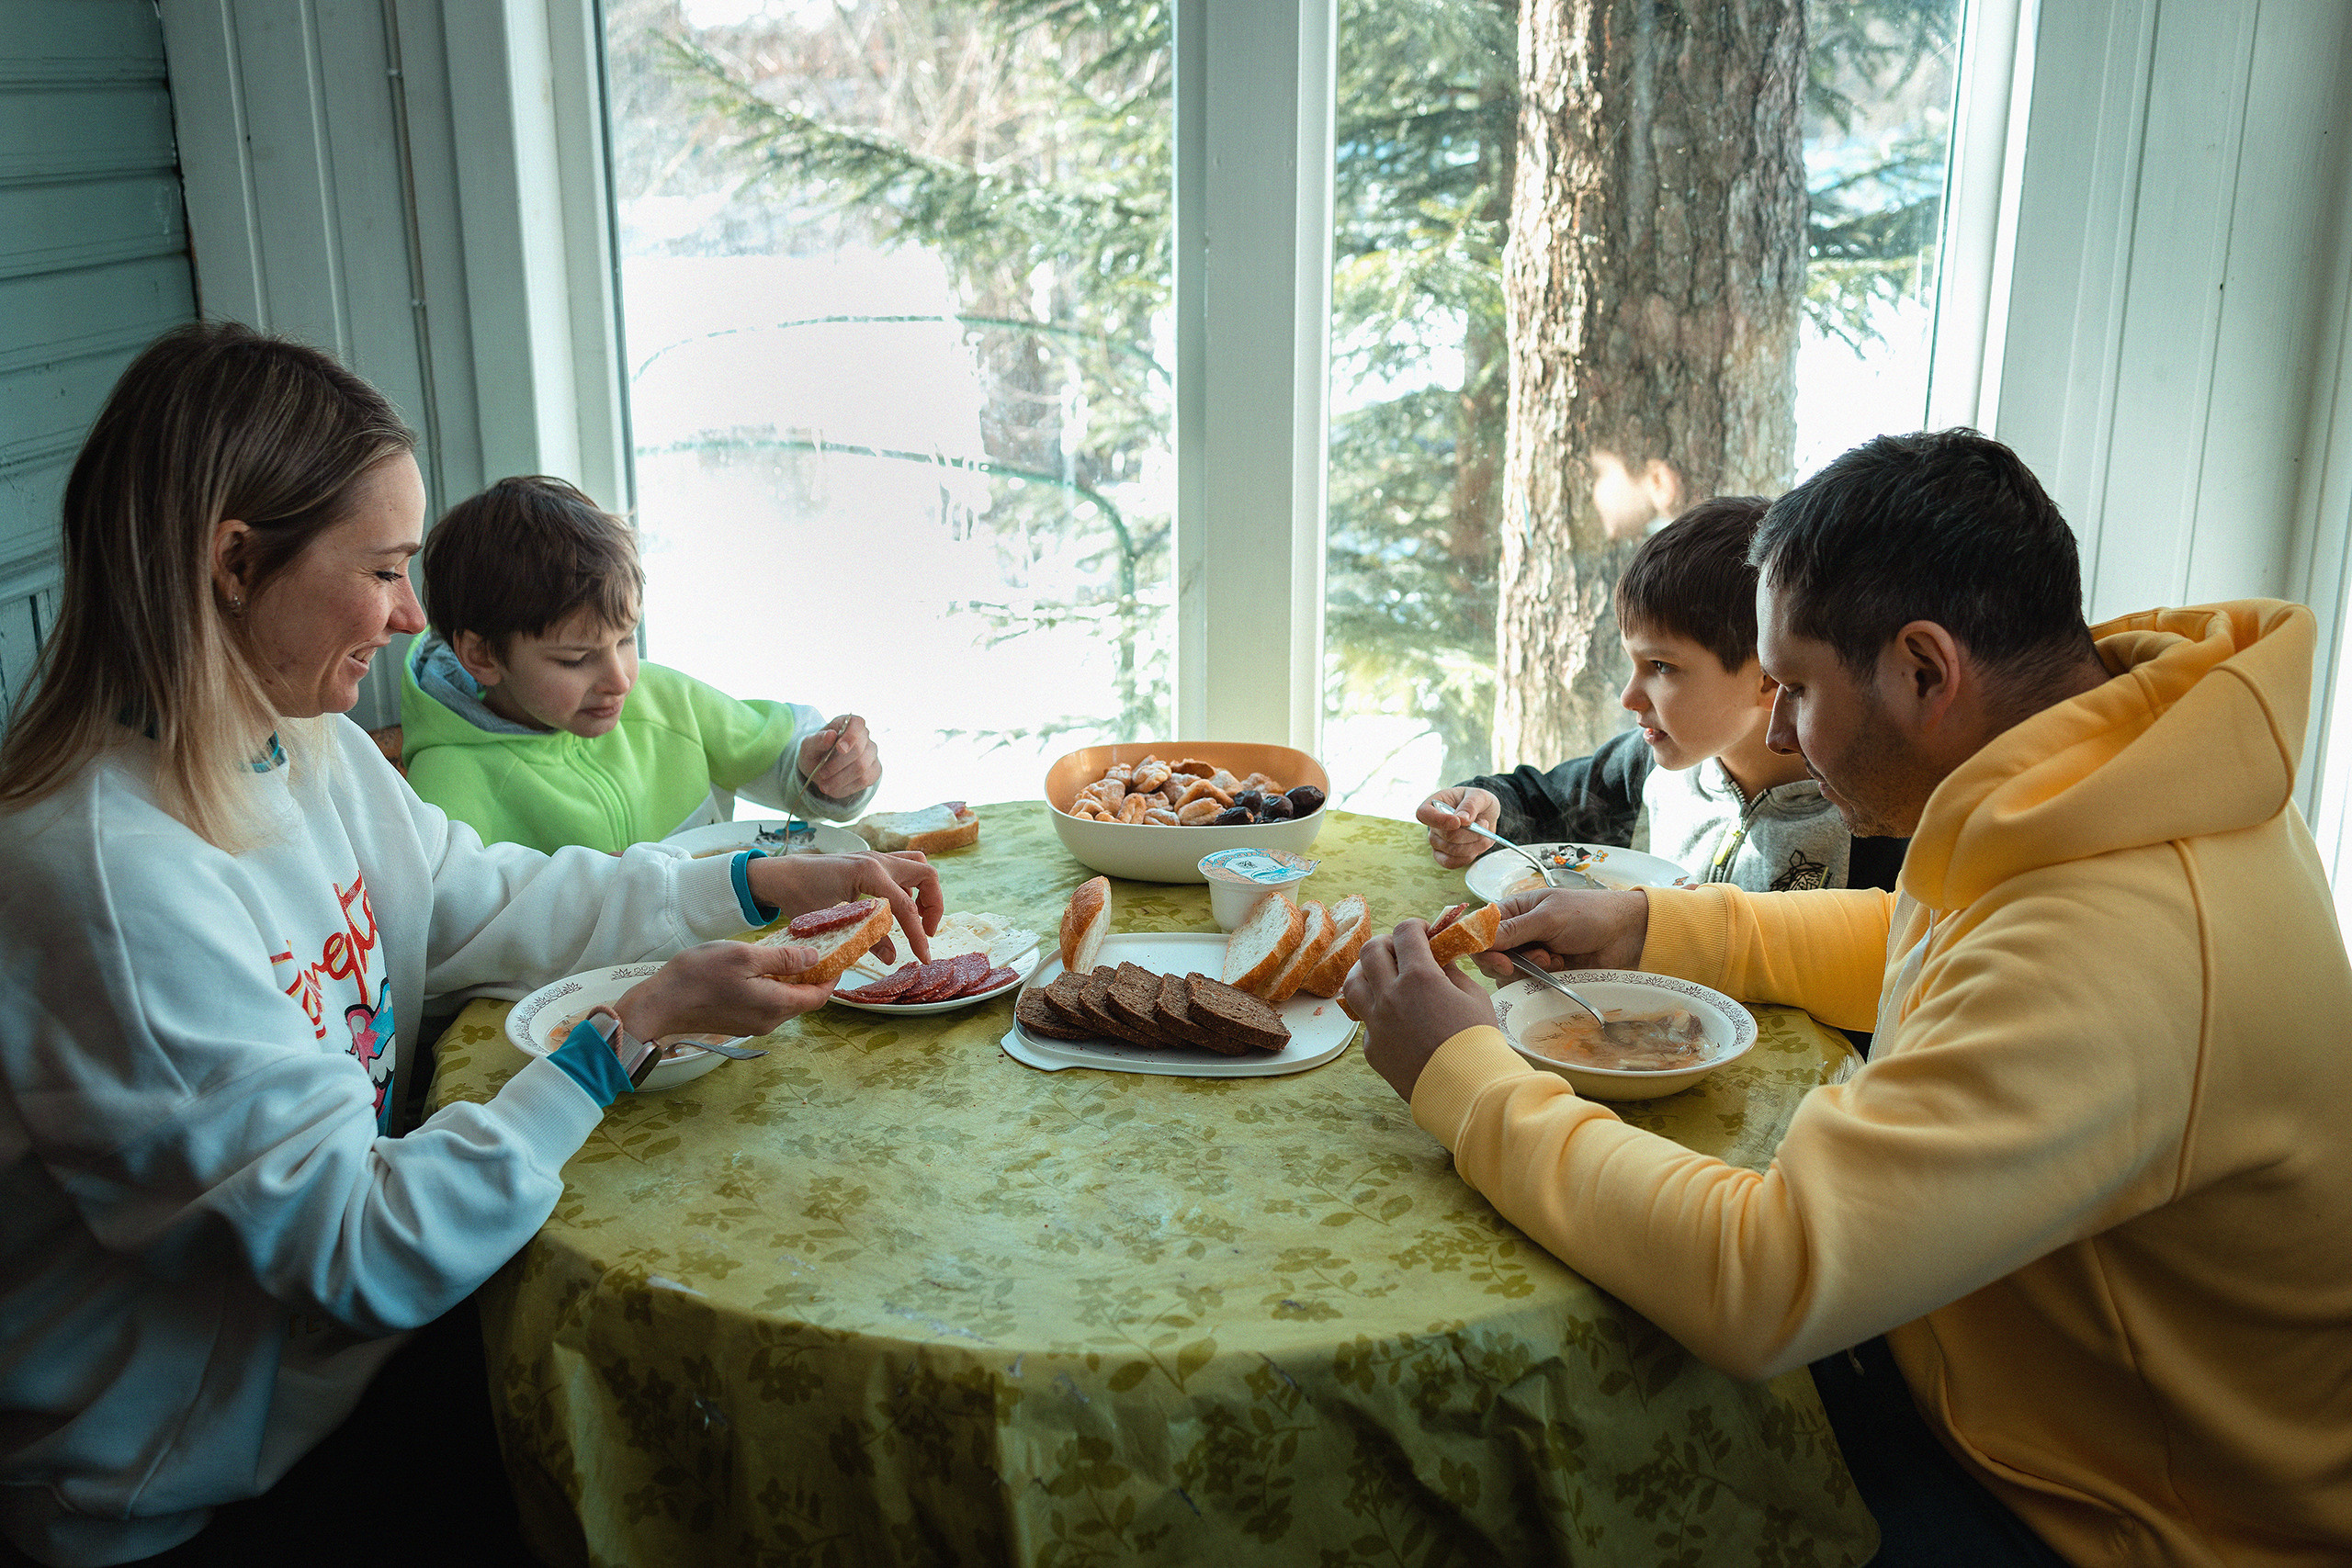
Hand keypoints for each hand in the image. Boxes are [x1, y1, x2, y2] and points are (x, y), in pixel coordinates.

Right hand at [615, 940, 834, 1041]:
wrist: (658, 1005)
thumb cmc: (698, 976)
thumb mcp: (745, 956)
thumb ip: (784, 958)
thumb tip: (816, 959)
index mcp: (775, 1006)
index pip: (818, 996)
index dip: (832, 976)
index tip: (838, 955)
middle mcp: (769, 1021)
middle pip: (803, 1001)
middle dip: (814, 977)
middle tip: (815, 950)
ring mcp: (752, 1025)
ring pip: (784, 1003)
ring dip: (792, 981)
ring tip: (788, 954)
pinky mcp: (738, 1023)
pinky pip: (767, 1005)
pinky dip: (774, 987)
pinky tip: (763, 968)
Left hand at [745, 850, 941, 962]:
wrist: (781, 875)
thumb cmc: (801, 895)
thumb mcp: (834, 923)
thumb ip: (866, 938)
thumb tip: (891, 958)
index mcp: (869, 873)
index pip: (907, 906)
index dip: (918, 935)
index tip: (924, 957)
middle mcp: (877, 860)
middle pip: (926, 875)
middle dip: (933, 905)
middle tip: (925, 931)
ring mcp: (875, 858)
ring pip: (917, 866)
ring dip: (923, 891)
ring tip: (914, 917)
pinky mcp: (870, 862)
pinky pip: (902, 869)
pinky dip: (908, 886)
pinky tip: (893, 908)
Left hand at [798, 715, 880, 800]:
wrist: (821, 769)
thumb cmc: (815, 753)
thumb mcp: (808, 746)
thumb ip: (817, 740)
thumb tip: (830, 735)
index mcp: (847, 723)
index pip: (857, 724)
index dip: (851, 736)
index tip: (839, 748)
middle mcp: (864, 736)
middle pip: (859, 750)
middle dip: (838, 765)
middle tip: (822, 773)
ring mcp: (871, 753)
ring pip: (863, 768)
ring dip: (841, 779)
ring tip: (824, 785)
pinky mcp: (874, 770)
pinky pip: (866, 780)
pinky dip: (847, 787)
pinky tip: (834, 789)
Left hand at [1345, 919, 1500, 1101]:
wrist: (1465, 1090)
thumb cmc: (1478, 1041)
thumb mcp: (1474, 996)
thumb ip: (1451, 972)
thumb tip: (1438, 959)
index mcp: (1419, 977)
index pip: (1405, 932)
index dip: (1415, 926)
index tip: (1423, 932)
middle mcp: (1390, 995)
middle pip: (1369, 951)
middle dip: (1387, 943)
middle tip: (1401, 952)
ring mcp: (1376, 1023)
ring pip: (1353, 983)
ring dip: (1367, 973)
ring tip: (1383, 977)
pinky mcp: (1372, 1048)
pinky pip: (1365, 1020)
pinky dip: (1377, 1012)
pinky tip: (1394, 1018)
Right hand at [1416, 787, 1501, 868]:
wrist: (1484, 815)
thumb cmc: (1477, 802)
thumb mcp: (1479, 796)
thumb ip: (1471, 804)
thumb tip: (1463, 819)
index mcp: (1435, 803)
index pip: (1423, 814)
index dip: (1439, 820)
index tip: (1458, 821)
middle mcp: (1432, 824)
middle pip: (1446, 835)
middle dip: (1471, 833)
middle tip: (1484, 823)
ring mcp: (1437, 841)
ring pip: (1453, 850)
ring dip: (1475, 844)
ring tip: (1485, 834)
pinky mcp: (1443, 856)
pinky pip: (1451, 862)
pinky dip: (1469, 856)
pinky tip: (1478, 846)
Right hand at [1466, 887, 1648, 980]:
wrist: (1625, 935)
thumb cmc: (1588, 914)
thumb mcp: (1548, 918)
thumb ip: (1513, 929)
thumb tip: (1477, 938)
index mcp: (1513, 910)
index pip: (1480, 929)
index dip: (1479, 945)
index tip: (1496, 958)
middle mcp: (1517, 933)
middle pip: (1489, 955)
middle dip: (1505, 961)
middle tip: (1524, 963)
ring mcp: (1529, 954)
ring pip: (1506, 972)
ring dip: (1527, 969)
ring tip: (1552, 959)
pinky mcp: (1543, 974)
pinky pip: (1526, 983)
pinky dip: (1540, 978)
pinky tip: (1559, 967)